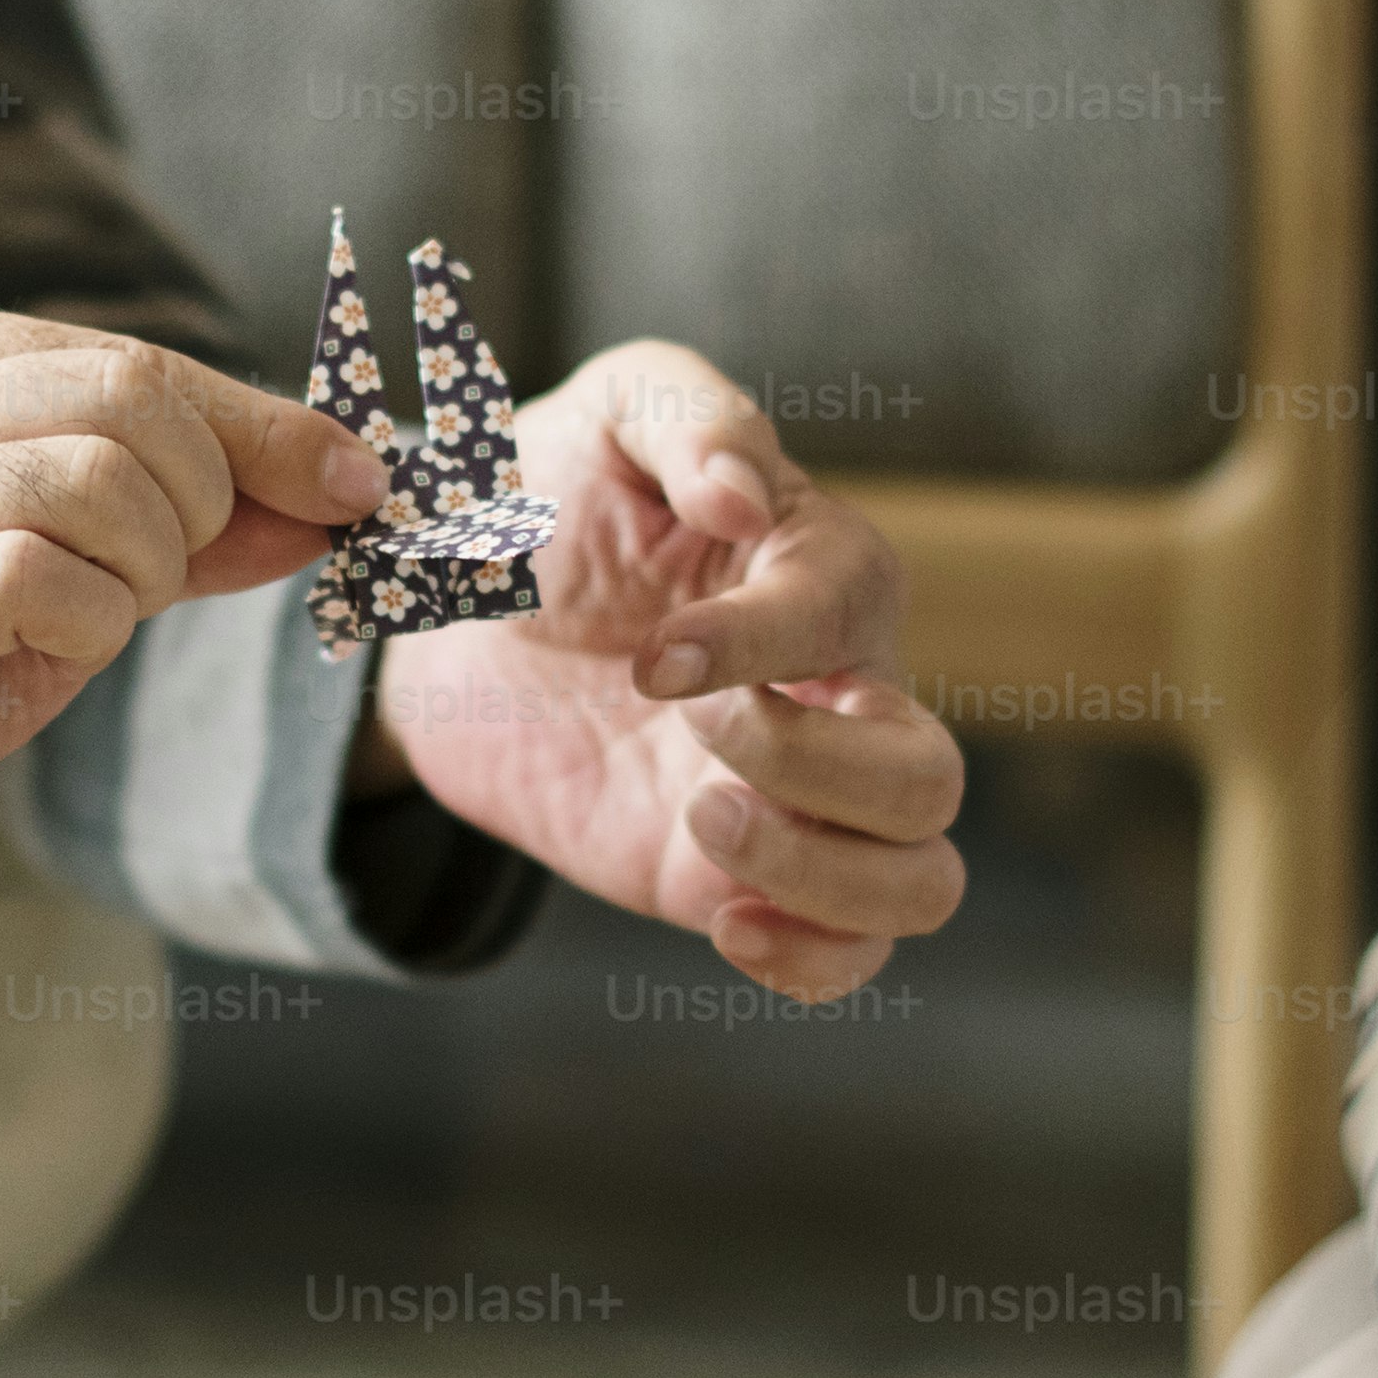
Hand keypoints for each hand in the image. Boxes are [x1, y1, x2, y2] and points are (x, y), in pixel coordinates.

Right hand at [0, 304, 382, 909]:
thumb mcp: (53, 557)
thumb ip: (180, 514)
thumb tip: (335, 490)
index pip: (134, 359)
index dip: (263, 428)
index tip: (352, 484)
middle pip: (131, 402)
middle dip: (194, 508)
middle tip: (149, 585)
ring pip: (95, 483)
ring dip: (138, 577)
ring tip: (81, 624)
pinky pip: (38, 577)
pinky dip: (87, 625)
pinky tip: (40, 653)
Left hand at [366, 341, 961, 1000]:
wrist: (448, 621)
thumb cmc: (549, 495)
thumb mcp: (605, 416)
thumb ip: (688, 417)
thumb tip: (743, 494)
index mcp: (824, 571)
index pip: (851, 611)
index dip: (760, 640)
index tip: (650, 653)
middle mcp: (843, 696)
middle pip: (929, 776)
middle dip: (816, 770)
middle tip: (687, 729)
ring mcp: (801, 804)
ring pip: (920, 884)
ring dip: (824, 877)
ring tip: (703, 820)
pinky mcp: (736, 878)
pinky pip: (847, 957)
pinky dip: (812, 961)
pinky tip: (724, 920)